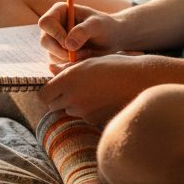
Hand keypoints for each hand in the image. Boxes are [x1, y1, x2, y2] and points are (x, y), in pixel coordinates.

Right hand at [37, 2, 128, 62]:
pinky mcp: (58, 53)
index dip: (55, 34)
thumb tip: (68, 45)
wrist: (112, 38)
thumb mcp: (97, 25)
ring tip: (87, 53)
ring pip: (51, 54)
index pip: (45, 22)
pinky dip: (71, 64)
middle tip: (81, 53)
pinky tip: (85, 57)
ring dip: (69, 58)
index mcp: (59, 11)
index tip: (69, 44)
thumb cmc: (105, 26)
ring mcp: (54, 40)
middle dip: (62, 51)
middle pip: (45, 41)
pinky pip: (58, 63)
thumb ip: (83, 31)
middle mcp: (53, 25)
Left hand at [39, 53, 159, 125]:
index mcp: (68, 80)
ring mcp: (83, 111)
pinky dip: (88, 111)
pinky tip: (102, 100)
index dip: (48, 92)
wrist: (140, 80)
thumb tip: (51, 69)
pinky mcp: (94, 121)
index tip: (56, 87)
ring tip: (93, 91)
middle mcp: (73, 97)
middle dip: (59, 99)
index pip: (43, 95)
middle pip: (54, 105)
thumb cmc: (114, 66)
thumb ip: (66, 68)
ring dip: (75, 104)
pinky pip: (84, 117)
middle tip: (74, 88)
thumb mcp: (89, 62)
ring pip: (69, 111)